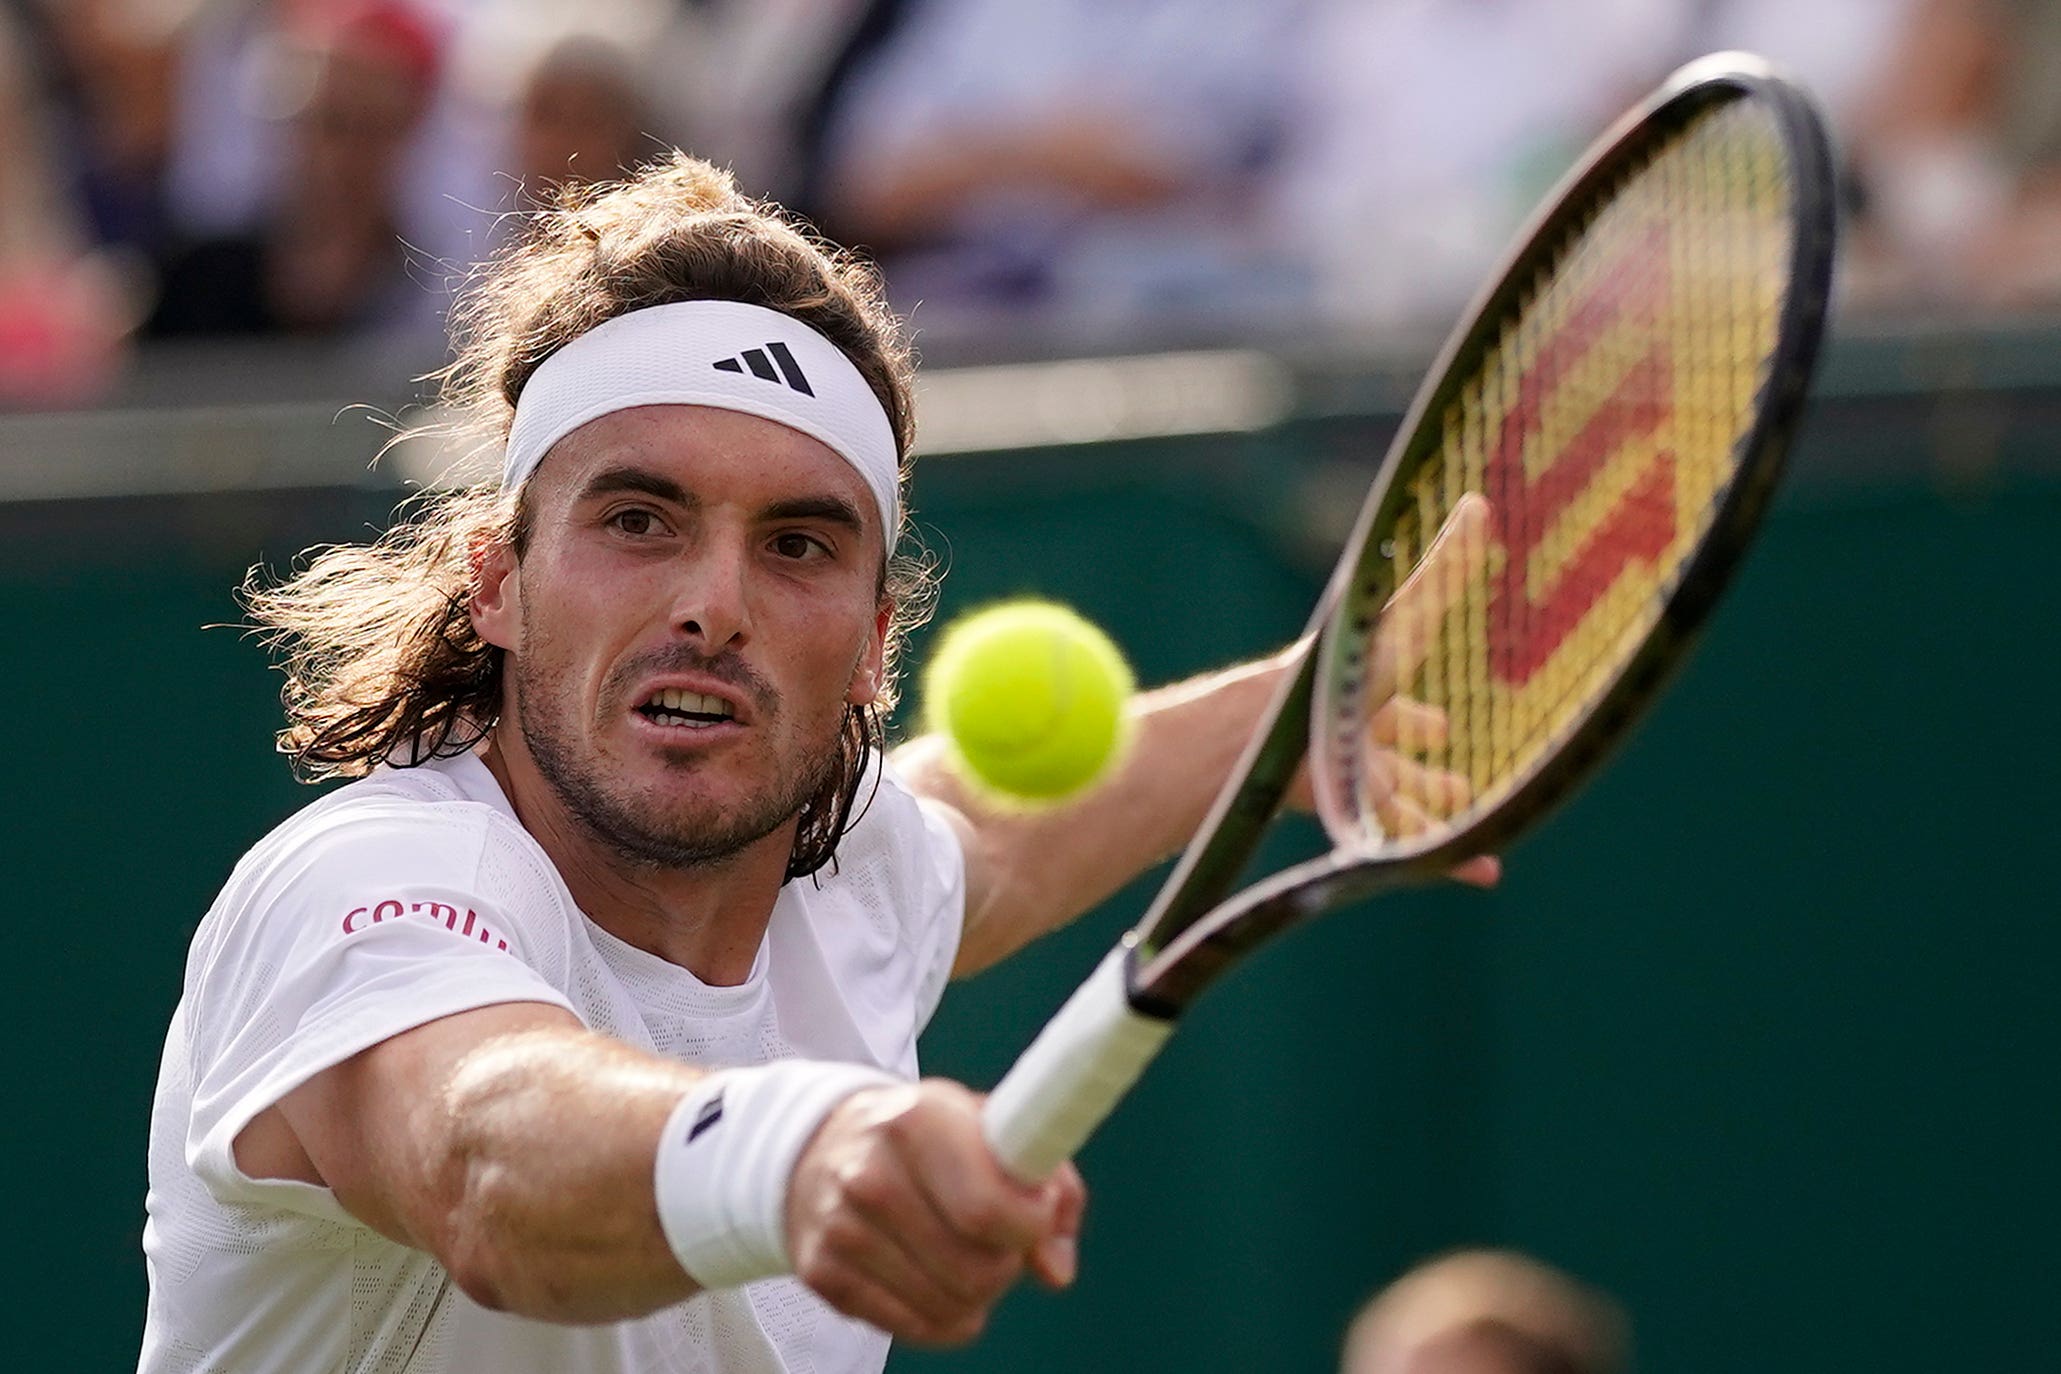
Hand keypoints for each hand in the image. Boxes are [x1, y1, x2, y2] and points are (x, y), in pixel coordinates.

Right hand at [785, 1080, 1084, 1345]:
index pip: (986, 1210)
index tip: (1036, 1215)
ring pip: (950, 1306)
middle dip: (1006, 1263)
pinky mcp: (824, 1273)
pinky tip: (938, 1279)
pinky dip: (943, 1316)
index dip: (1031, 1225)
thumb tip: (1056, 1269)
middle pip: (975, 1270)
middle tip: (999, 1239)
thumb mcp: (991, 1128)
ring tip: (965, 1254)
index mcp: (916, 1121)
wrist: (825, 1144)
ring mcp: (841, 1228)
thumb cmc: (926, 1137)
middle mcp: (870, 1175)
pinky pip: (915, 1328)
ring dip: (976, 1294)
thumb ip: (1051, 1185)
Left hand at [1291, 493, 1501, 888]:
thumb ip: (1443, 571)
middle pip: (1396, 755)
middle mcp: (1357, 737)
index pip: (1402, 703)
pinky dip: (1442, 860)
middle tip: (1457, 780)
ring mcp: (1352, 780)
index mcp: (1366, 690)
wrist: (1274, 736)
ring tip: (1476, 834)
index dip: (1424, 716)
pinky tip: (1478, 872)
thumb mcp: (1402, 618)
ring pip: (1402, 806)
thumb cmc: (1338, 671)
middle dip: (1428, 767)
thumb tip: (1480, 505)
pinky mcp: (1350, 819)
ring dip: (1438, 818)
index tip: (1444, 726)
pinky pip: (1401, 846)